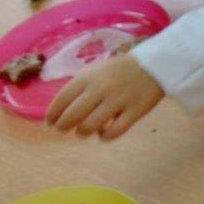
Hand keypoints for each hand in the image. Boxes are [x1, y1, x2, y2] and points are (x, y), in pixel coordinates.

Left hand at [45, 55, 164, 139]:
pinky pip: (114, 132)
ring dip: (82, 133)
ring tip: (85, 131)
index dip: (52, 115)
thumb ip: (78, 89)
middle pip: (72, 116)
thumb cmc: (118, 71)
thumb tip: (61, 113)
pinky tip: (104, 133)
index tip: (50, 123)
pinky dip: (104, 137)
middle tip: (65, 129)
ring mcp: (118, 101)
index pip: (61, 100)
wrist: (153, 66)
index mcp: (87, 78)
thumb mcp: (94, 72)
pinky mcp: (135, 112)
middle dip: (63, 127)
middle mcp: (100, 89)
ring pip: (90, 127)